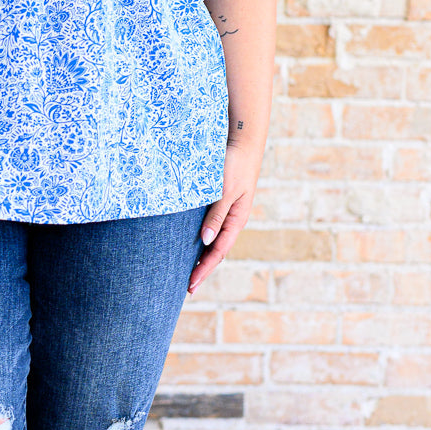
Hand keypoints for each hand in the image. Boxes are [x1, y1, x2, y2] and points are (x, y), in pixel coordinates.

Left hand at [187, 141, 262, 294]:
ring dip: (201, 257)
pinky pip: (210, 227)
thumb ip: (216, 215)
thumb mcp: (225, 191)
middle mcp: (232, 220)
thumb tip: (206, 241)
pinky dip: (201, 240)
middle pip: (216, 251)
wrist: (243, 141)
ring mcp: (227, 212)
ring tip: (188, 272)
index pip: (218, 252)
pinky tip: (191, 245)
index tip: (190, 284)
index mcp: (237, 220)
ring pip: (213, 241)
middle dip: (202, 269)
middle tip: (188, 288)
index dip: (204, 269)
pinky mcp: (220, 202)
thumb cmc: (234, 165)